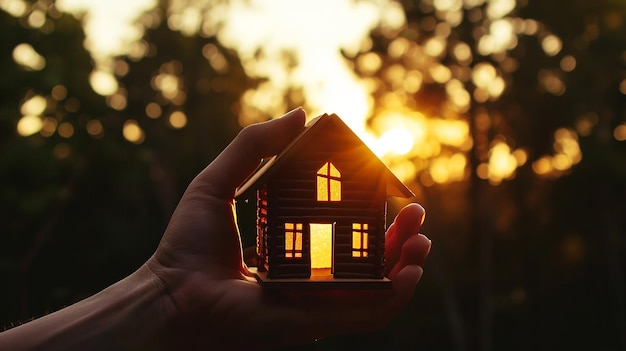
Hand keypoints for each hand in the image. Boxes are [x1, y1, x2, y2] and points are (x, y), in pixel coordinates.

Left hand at [146, 107, 430, 348]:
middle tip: (415, 215)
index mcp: (294, 245)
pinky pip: (366, 314)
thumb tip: (299, 115)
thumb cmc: (187, 244)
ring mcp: (316, 301)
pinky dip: (393, 297)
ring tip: (421, 240)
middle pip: (368, 259)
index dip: (370, 210)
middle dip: (398, 238)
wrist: (169, 293)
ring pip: (376, 288)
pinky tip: (410, 273)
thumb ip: (254, 145)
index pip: (343, 229)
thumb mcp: (219, 181)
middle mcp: (310, 275)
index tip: (385, 188)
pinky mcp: (315, 321)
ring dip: (406, 265)